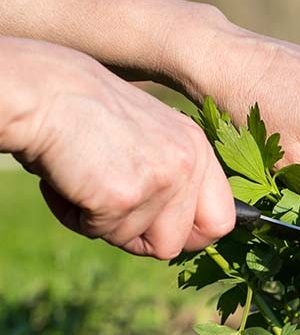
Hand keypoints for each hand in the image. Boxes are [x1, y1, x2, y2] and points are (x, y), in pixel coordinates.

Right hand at [1, 39, 234, 258]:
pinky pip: (99, 232)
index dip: (192, 237)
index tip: (163, 233)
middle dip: (140, 238)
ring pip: (136, 242)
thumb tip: (186, 229)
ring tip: (84, 180)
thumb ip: (173, 176)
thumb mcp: (150, 135)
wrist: (43, 91)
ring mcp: (160, 182)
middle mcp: (186, 164)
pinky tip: (66, 179)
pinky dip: (74, 215)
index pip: (222, 221)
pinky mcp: (124, 197)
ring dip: (103, 224)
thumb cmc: (86, 112)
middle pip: (177, 244)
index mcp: (197, 149)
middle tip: (110, 208)